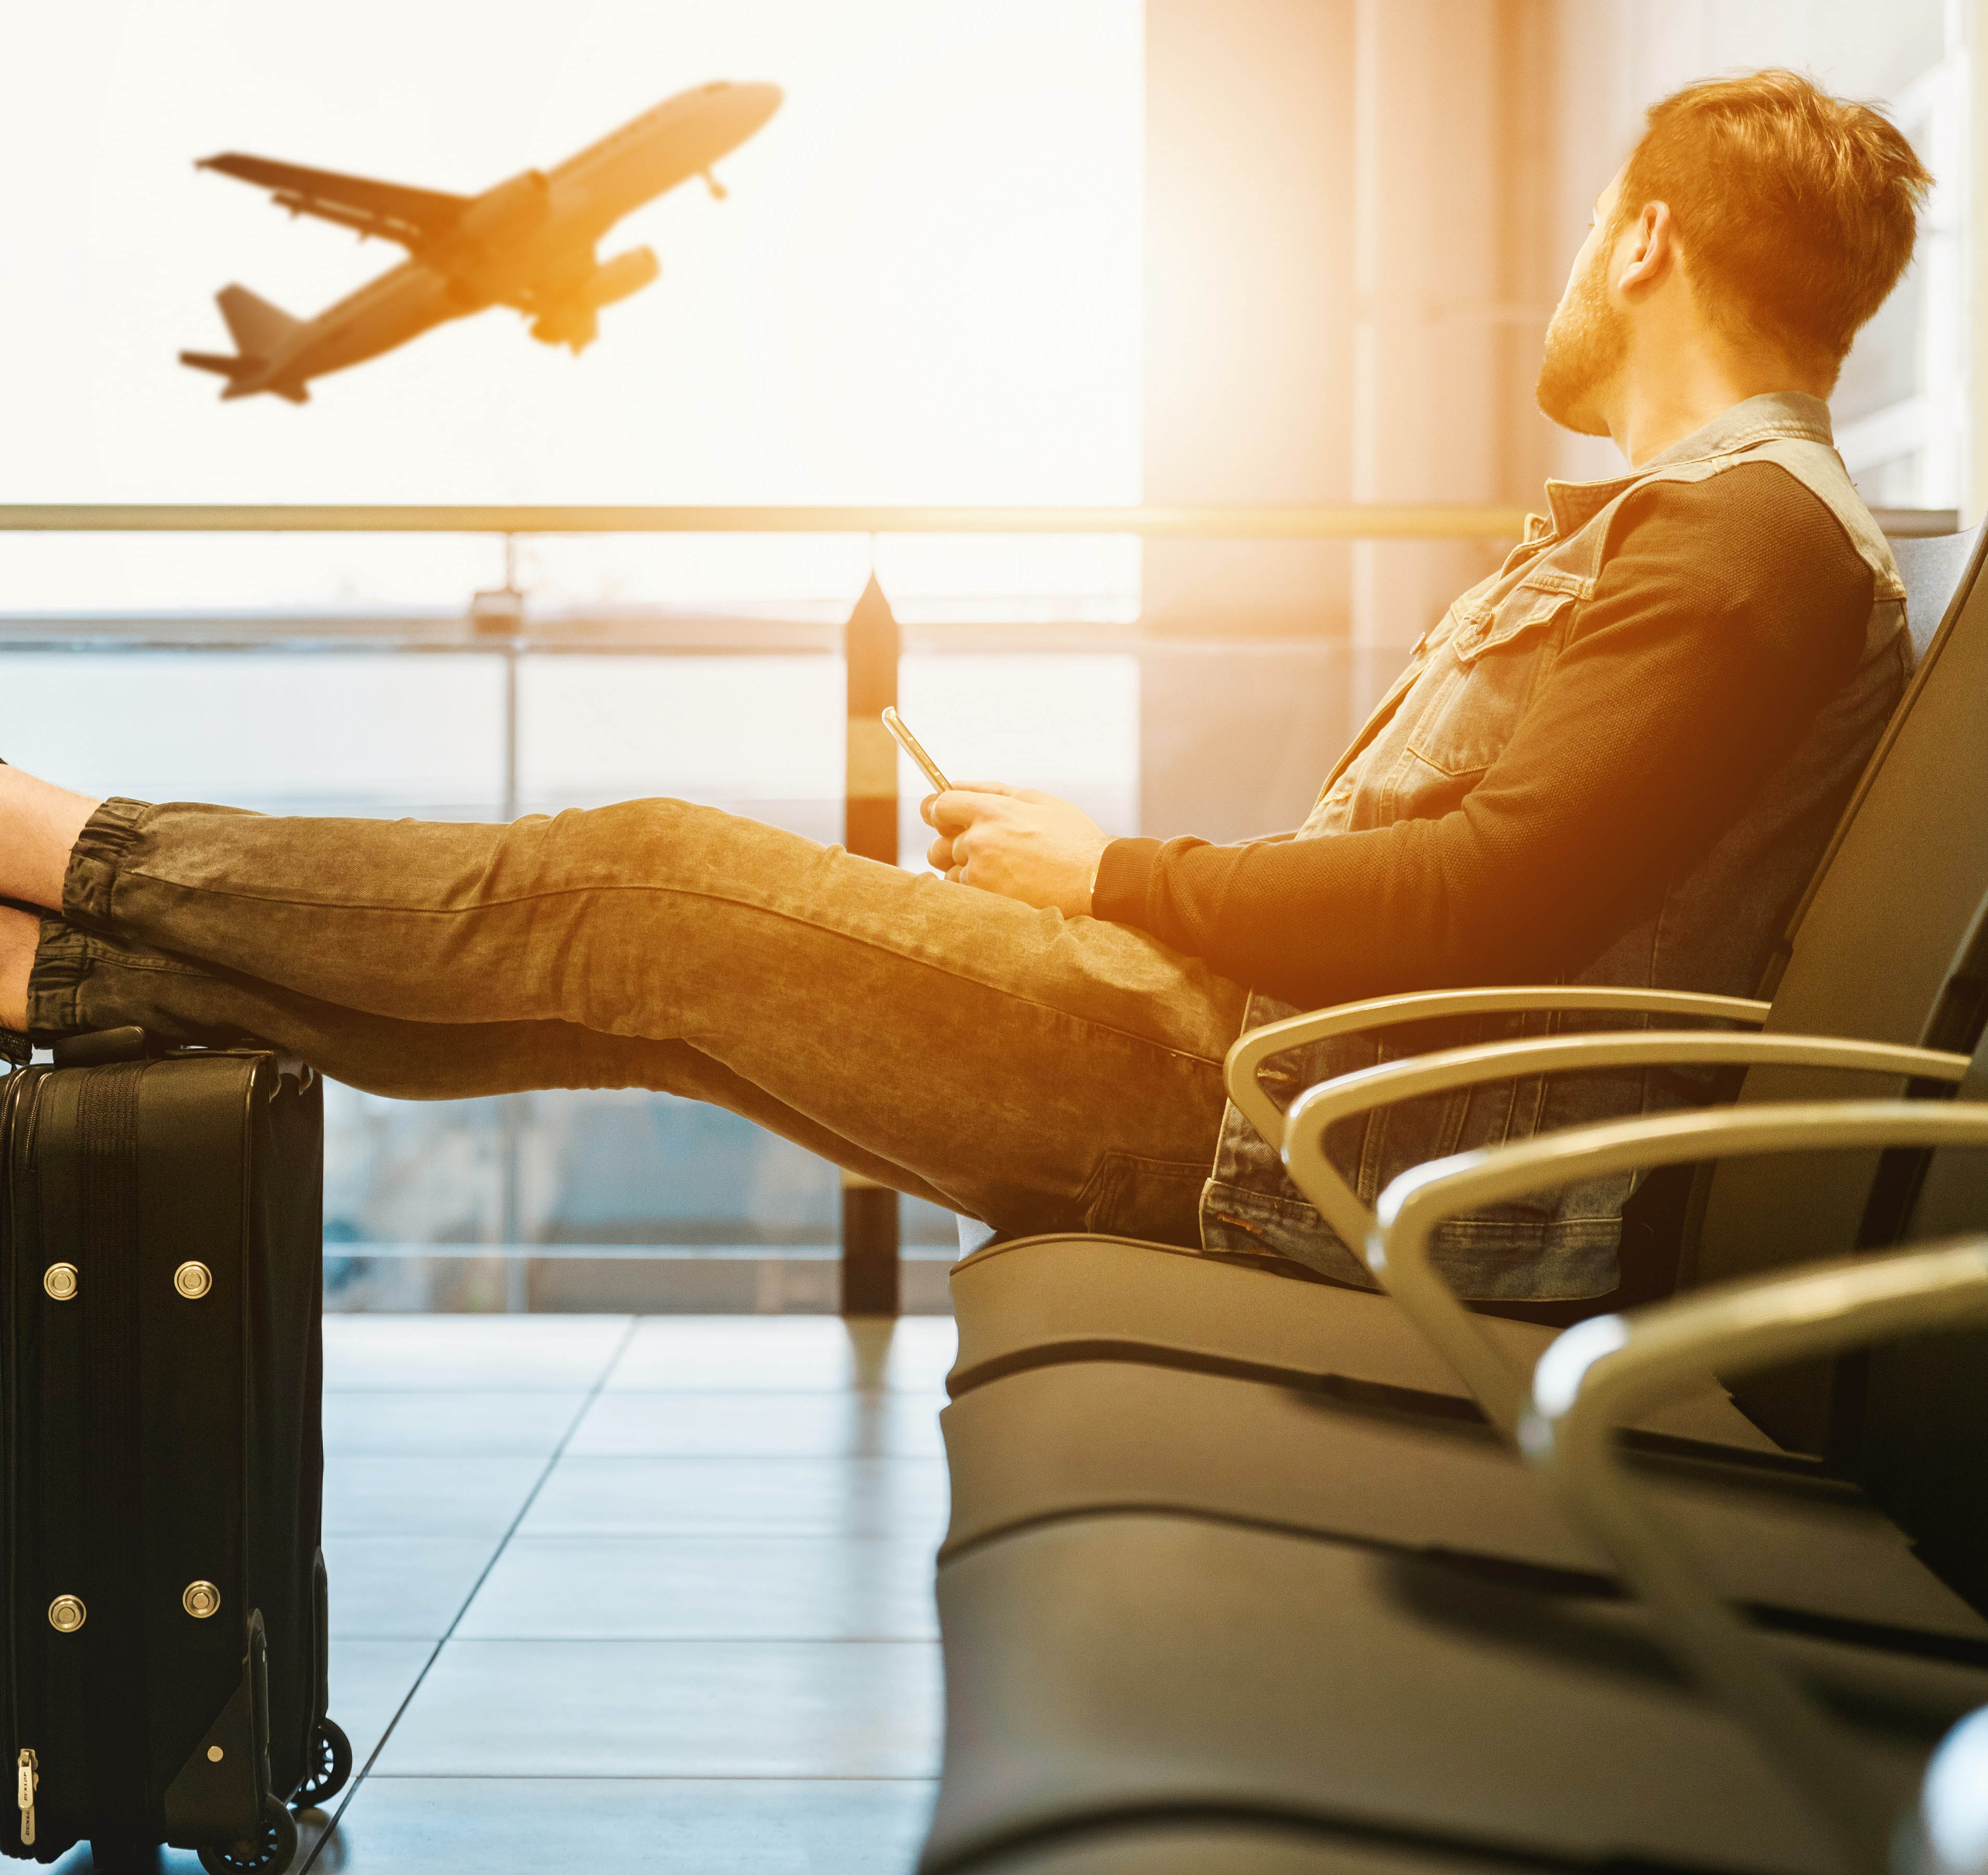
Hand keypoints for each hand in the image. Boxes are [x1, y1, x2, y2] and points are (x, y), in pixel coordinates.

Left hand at [921, 781, 1108, 916]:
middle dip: (954, 847)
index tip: (948, 820)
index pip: (939, 807)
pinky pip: (963, 894)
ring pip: (950, 872)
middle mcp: (979, 841)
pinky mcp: (985, 900)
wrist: (1096, 881)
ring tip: (1002, 871)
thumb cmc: (1072, 838)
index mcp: (992, 811)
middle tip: (987, 850)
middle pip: (939, 844)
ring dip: (965, 871)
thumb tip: (952, 783)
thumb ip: (991, 789)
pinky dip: (976, 891)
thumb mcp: (1038, 801)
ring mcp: (980, 874)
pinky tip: (1005, 887)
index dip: (939, 813)